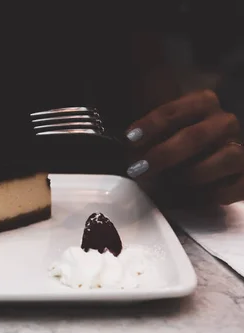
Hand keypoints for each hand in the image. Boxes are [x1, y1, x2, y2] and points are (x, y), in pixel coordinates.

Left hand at [125, 89, 243, 204]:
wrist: (192, 163)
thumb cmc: (166, 144)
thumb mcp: (152, 133)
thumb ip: (144, 136)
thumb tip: (131, 151)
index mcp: (201, 103)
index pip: (175, 110)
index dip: (151, 124)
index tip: (129, 139)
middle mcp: (223, 122)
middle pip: (198, 135)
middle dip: (165, 154)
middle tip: (139, 169)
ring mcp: (238, 148)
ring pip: (228, 156)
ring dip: (193, 173)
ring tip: (168, 184)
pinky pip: (238, 185)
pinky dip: (213, 194)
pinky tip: (190, 198)